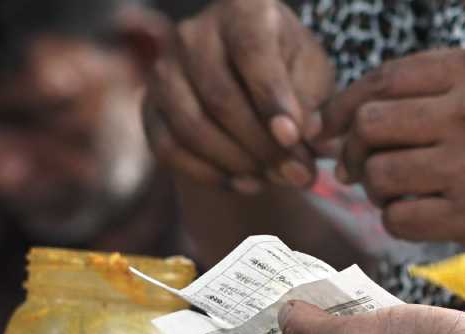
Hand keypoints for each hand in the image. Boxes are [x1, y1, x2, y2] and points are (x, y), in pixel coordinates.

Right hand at [142, 0, 334, 193]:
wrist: (252, 81)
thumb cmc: (291, 72)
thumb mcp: (314, 77)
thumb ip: (311, 101)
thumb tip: (303, 132)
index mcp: (242, 10)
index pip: (251, 52)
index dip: (272, 98)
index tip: (293, 137)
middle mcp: (194, 32)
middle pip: (220, 97)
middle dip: (263, 145)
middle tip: (299, 174)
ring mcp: (165, 68)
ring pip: (192, 126)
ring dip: (238, 163)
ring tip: (277, 180)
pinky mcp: (150, 106)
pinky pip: (168, 147)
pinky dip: (209, 174)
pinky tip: (245, 184)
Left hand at [315, 48, 464, 259]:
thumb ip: (436, 89)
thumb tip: (344, 114)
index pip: (382, 80)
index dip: (343, 107)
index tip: (328, 126)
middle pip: (369, 126)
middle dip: (349, 150)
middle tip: (353, 166)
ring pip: (378, 174)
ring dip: (372, 188)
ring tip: (388, 191)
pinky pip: (398, 217)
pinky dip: (393, 220)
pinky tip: (410, 216)